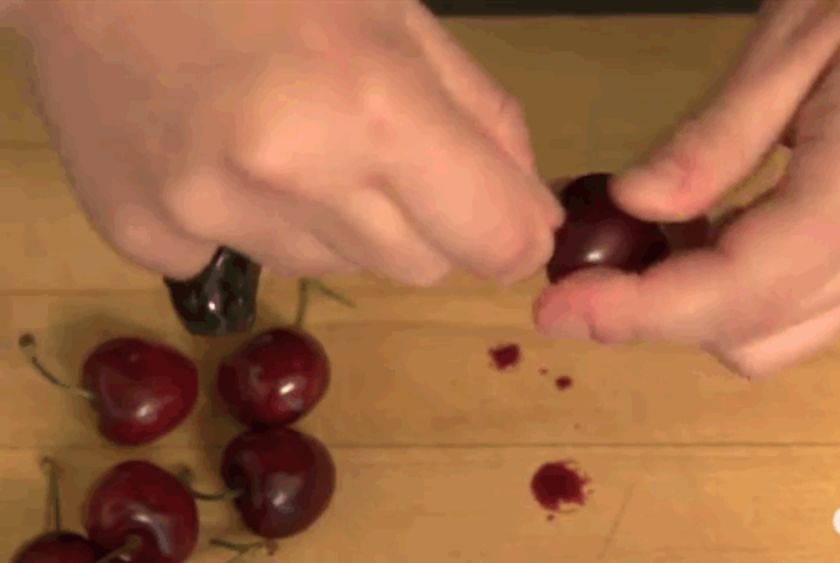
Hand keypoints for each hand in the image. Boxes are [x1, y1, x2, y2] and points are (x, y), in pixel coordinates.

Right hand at [15, 1, 560, 284]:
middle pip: (418, 267)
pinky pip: (240, 261)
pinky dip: (245, 222)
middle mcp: (294, 175)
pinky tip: (213, 151)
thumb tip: (530, 220)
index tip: (506, 222)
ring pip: (333, 267)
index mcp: (376, 107)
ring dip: (333, 219)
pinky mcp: (145, 234)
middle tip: (373, 145)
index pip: (493, 239)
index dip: (513, 236)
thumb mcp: (397, 13)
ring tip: (282, 133)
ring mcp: (208, 212)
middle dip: (422, 221)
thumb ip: (481, 119)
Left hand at [535, 0, 839, 376]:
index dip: (639, 311)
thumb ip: (711, 141)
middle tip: (585, 271)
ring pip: (775, 340)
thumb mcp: (790, 43)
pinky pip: (801, 311)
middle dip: (656, 316)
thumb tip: (633, 208)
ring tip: (647, 247)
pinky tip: (705, 238)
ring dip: (697, 312)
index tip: (557, 308)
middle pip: (750, 333)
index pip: (737, 289)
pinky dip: (737, 296)